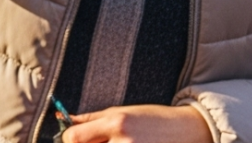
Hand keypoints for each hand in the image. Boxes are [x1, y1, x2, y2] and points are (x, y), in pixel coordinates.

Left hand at [62, 105, 210, 142]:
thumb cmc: (152, 119)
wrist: (187, 131)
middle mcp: (123, 142)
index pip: (74, 137)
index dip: (68, 139)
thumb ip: (91, 118)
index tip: (74, 137)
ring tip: (111, 142)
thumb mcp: (121, 112)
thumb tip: (64, 119)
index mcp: (116, 123)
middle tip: (95, 141)